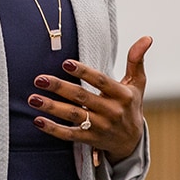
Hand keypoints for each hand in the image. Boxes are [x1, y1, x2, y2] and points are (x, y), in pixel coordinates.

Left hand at [30, 35, 151, 162]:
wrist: (132, 142)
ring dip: (52, 107)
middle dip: (59, 88)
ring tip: (33, 98)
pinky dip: (53, 129)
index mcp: (122, 95)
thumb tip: (147, 37)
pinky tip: (38, 120)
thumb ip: (136, 60)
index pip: (101, 81)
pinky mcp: (90, 139)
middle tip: (39, 79)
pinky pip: (70, 135)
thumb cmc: (131, 105)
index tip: (65, 63)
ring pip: (74, 116)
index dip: (84, 72)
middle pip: (83, 98)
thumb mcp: (137, 84)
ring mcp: (100, 127)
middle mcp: (111, 111)